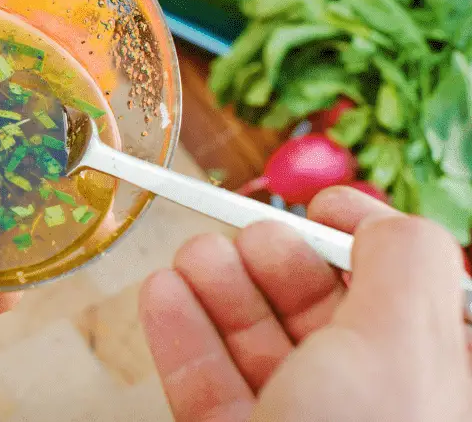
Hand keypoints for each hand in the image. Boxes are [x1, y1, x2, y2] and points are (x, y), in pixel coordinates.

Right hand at [140, 186, 471, 420]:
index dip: (364, 239)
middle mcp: (371, 407)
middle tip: (238, 231)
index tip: (318, 201)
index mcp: (437, 381)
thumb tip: (378, 216)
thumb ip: (404, 260)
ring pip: (256, 346)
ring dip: (218, 290)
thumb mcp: (406, 345)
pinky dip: (182, 336)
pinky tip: (164, 297)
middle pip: (322, 313)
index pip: (409, 293)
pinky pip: (207, 386)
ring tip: (190, 256)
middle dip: (275, 260)